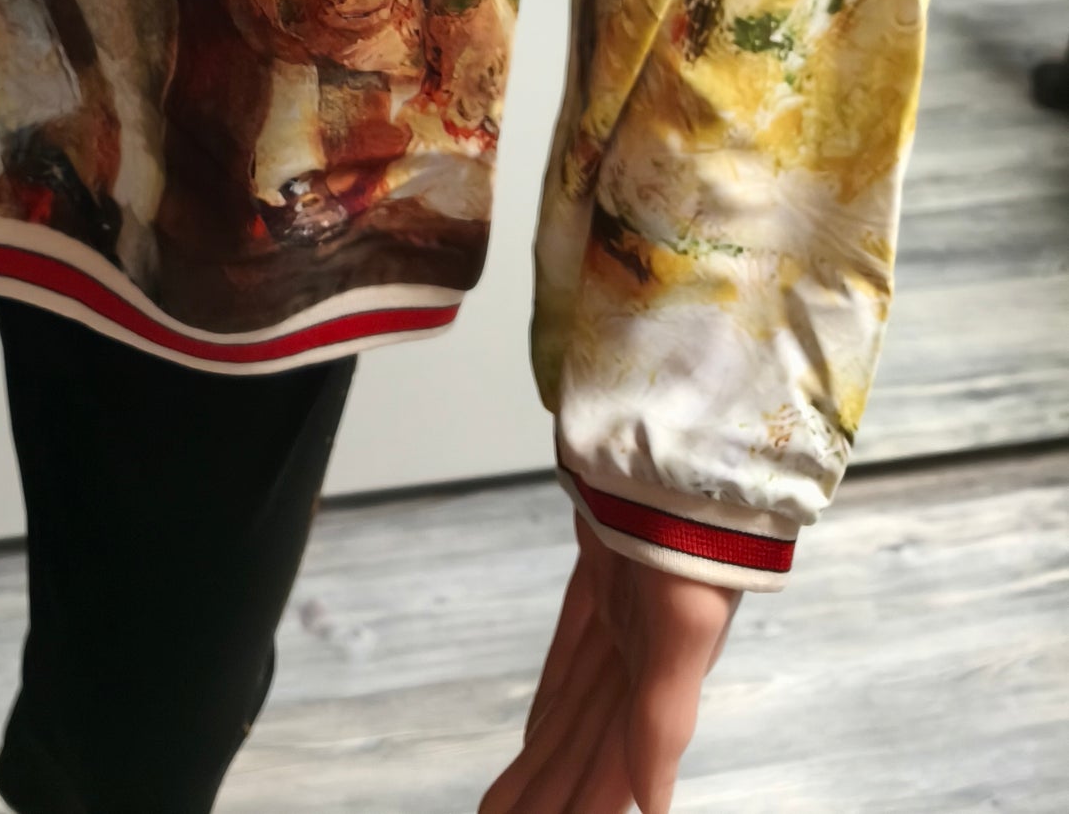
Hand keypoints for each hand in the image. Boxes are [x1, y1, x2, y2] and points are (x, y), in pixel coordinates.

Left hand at [479, 514, 739, 813]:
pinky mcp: (603, 566)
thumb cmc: (696, 525)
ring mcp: (625, 610)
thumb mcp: (684, 625)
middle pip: (586, 743)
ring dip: (545, 759)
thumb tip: (652, 805)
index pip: (613, 763)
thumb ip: (663, 716)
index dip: (581, 803)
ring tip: (505, 808)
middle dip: (551, 793)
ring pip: (576, 705)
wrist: (685, 426)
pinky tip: (536, 731)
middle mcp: (645, 649)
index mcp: (663, 674)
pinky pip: (573, 649)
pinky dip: (554, 697)